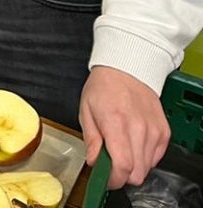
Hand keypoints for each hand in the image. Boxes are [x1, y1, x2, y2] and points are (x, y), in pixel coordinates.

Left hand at [80, 65, 169, 187]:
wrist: (127, 69)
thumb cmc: (103, 88)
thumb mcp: (85, 110)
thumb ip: (91, 140)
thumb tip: (94, 162)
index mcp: (116, 124)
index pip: (122, 166)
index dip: (114, 180)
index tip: (106, 179)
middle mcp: (139, 130)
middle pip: (137, 173)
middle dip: (122, 176)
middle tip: (110, 165)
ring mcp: (154, 132)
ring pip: (147, 168)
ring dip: (133, 166)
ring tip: (120, 149)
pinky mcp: (164, 132)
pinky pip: (156, 158)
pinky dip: (144, 157)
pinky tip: (133, 144)